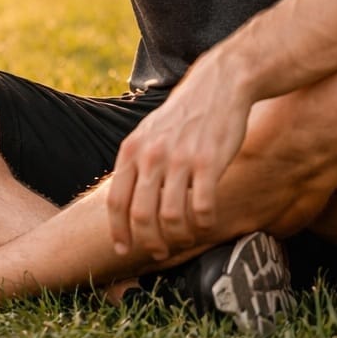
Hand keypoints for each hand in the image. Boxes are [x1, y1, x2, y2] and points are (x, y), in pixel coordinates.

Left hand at [106, 51, 252, 259]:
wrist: (220, 84)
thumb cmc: (184, 114)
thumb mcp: (148, 132)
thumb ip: (136, 163)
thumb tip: (126, 202)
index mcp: (132, 150)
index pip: (116, 202)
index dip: (118, 232)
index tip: (123, 250)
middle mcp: (152, 156)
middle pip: (141, 217)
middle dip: (149, 243)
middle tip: (159, 252)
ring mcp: (180, 159)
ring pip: (171, 218)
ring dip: (178, 237)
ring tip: (185, 238)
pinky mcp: (209, 163)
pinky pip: (202, 209)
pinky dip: (203, 224)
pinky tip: (206, 223)